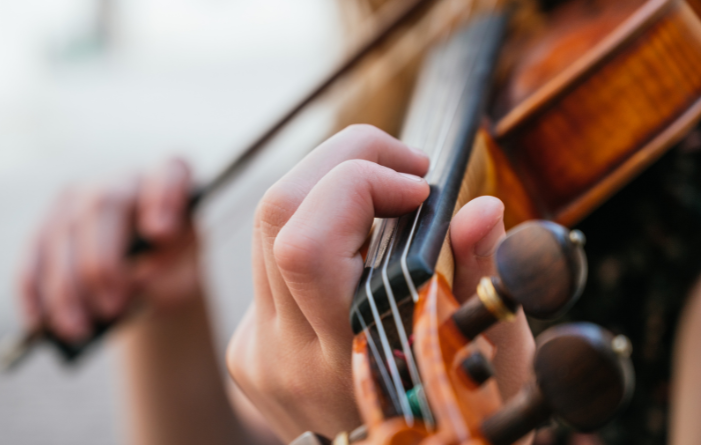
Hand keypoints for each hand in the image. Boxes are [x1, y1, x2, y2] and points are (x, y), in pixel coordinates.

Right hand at [17, 158, 198, 341]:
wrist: (149, 276)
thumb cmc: (171, 270)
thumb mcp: (184, 276)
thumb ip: (171, 278)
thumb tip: (137, 283)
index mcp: (170, 182)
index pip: (172, 171)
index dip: (165, 196)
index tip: (162, 232)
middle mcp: (123, 181)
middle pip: (104, 205)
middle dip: (102, 262)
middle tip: (112, 308)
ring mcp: (79, 198)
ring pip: (61, 234)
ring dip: (65, 288)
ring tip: (79, 330)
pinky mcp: (48, 224)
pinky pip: (32, 256)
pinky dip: (33, 292)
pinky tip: (39, 323)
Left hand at [226, 125, 533, 440]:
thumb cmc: (457, 423)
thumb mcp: (493, 359)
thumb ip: (482, 281)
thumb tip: (479, 210)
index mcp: (354, 359)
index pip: (309, 243)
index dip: (361, 182)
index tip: (422, 188)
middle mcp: (290, 355)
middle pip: (276, 212)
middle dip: (342, 158)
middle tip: (404, 169)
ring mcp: (260, 352)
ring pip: (265, 227)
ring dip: (326, 187)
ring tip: (385, 197)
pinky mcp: (247, 349)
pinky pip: (265, 263)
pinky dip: (314, 231)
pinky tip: (356, 252)